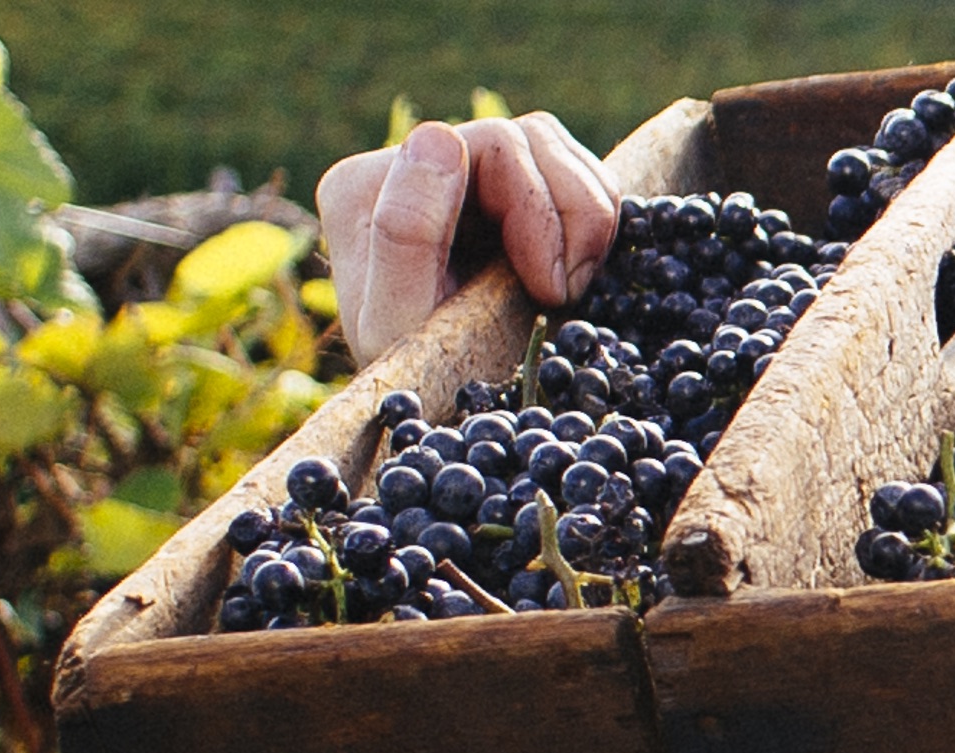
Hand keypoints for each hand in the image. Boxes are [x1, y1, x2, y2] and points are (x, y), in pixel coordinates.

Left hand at [315, 112, 617, 362]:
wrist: (435, 413)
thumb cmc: (414, 381)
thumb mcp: (399, 326)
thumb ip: (405, 233)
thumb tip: (439, 136)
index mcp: (363, 188)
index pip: (482, 147)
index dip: (538, 208)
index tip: (551, 290)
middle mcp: (403, 164)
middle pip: (522, 139)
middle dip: (568, 215)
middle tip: (571, 293)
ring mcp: (454, 170)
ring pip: (549, 143)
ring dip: (586, 214)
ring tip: (577, 287)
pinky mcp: (495, 186)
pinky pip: (564, 163)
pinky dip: (591, 211)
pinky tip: (579, 269)